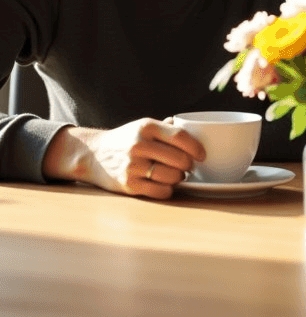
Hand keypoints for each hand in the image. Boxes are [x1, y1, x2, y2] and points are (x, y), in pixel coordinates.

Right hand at [42, 118, 205, 199]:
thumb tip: (194, 128)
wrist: (92, 155)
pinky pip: (160, 191)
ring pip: (172, 176)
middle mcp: (140, 145)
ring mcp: (133, 166)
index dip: (196, 147)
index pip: (180, 136)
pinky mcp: (128, 185)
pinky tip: (167, 185)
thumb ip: (167, 127)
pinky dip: (168, 190)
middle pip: (179, 158)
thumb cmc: (125, 139)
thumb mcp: (143, 126)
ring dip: (180, 178)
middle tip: (189, 166)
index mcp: (147, 126)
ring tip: (178, 175)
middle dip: (189, 165)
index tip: (202, 155)